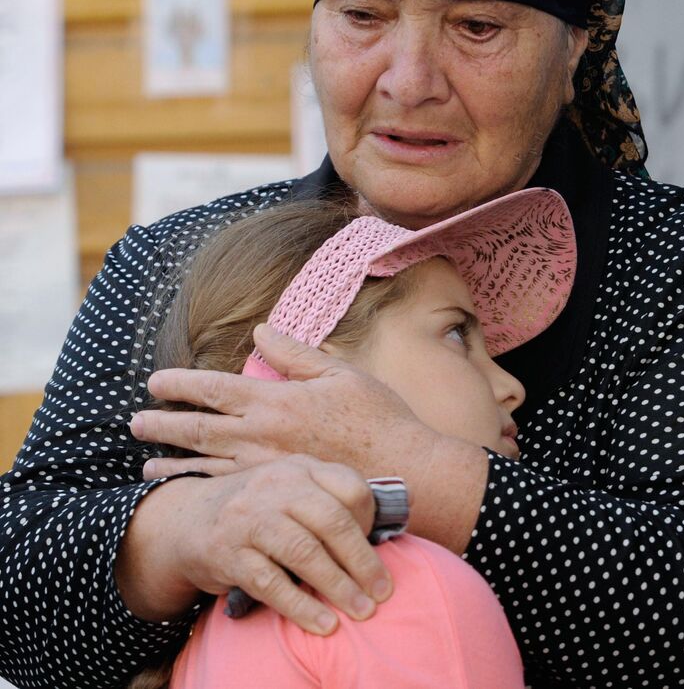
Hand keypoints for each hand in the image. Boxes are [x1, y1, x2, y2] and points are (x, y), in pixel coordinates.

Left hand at [132, 324, 431, 479]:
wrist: (405, 470)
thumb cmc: (380, 417)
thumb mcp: (342, 373)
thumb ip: (297, 353)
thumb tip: (262, 331)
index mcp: (276, 400)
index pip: (213, 388)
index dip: (179, 384)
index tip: (155, 382)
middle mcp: (262, 435)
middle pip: (197, 428)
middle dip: (161, 423)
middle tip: (135, 422)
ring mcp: (266, 469)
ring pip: (204, 465)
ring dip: (171, 462)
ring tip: (146, 463)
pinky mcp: (277, 494)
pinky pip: (227, 490)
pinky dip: (200, 488)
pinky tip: (186, 489)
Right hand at [157, 455, 391, 634]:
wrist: (186, 520)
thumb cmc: (259, 510)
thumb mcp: (292, 490)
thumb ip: (330, 500)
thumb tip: (385, 532)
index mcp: (300, 468)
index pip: (350, 487)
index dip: (370, 520)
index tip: (380, 547)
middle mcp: (275, 486)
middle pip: (332, 521)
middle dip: (363, 561)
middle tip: (383, 592)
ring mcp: (248, 518)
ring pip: (304, 552)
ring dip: (338, 586)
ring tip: (362, 611)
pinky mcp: (227, 553)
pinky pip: (271, 583)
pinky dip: (301, 606)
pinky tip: (324, 623)